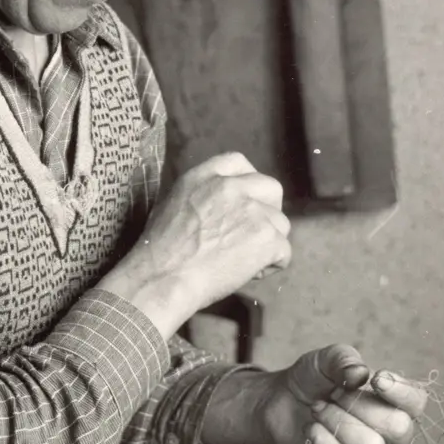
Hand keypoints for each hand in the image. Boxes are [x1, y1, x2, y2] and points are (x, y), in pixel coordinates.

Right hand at [98, 152, 291, 338]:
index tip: (246, 202)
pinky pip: (283, 252)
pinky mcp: (266, 237)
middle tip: (253, 234)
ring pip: (280, 224)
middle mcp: (232, 187)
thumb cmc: (160, 252)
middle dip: (268, 211)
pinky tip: (248, 274)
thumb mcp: (172, 205)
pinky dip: (271, 266)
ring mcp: (252, 211)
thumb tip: (220, 208)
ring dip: (267, 243)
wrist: (163, 279)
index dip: (248, 183)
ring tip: (242, 262)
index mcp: (206, 177)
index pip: (239, 163)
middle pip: (271, 189)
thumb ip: (202, 196)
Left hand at [258, 344, 426, 443]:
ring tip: (318, 410)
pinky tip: (311, 428)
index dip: (402, 392)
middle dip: (359, 405)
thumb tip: (360, 374)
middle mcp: (387, 436)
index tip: (377, 378)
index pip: (417, 403)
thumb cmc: (313, 380)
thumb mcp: (325, 359)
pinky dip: (323, 442)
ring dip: (338, 422)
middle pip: (398, 428)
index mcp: (393, 404)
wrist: (278, 400)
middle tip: (333, 394)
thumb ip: (344, 359)